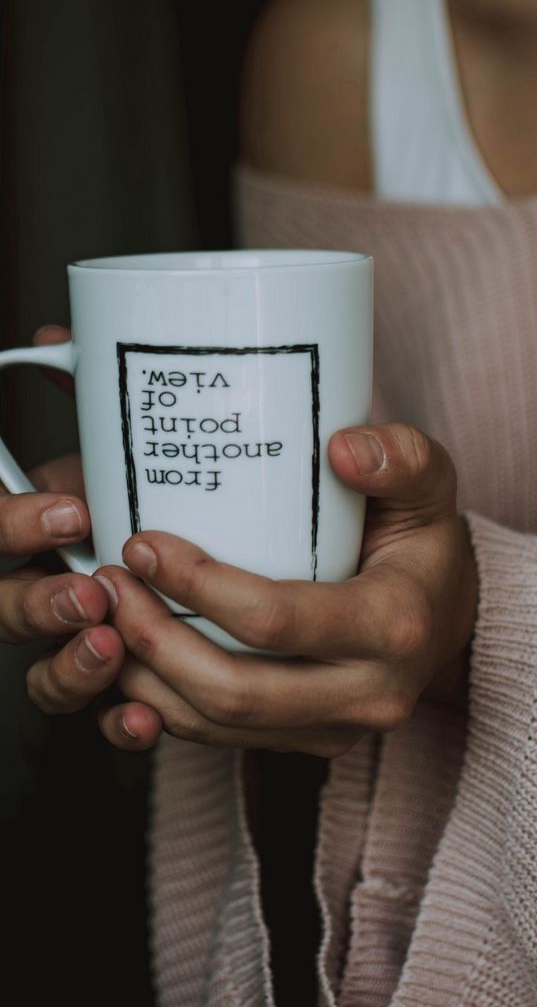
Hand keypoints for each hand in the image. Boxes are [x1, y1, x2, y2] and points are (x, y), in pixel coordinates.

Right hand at [1, 325, 125, 719]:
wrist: (174, 544)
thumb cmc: (122, 484)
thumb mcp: (103, 438)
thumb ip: (78, 389)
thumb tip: (61, 332)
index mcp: (20, 528)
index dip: (13, 526)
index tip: (71, 513)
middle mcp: (28, 587)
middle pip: (0, 610)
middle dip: (37, 606)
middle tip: (90, 593)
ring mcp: (63, 643)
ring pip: (40, 678)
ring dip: (70, 670)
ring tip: (112, 652)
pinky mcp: (107, 684)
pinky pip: (97, 718)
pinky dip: (116, 723)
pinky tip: (144, 718)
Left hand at [95, 423, 477, 755]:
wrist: (445, 611)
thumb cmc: (423, 539)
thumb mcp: (428, 483)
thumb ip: (398, 456)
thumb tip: (343, 449)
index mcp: (393, 626)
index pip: (277, 621)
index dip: (198, 585)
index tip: (143, 544)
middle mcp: (367, 694)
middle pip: (235, 691)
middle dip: (154, 641)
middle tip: (108, 584)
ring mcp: (335, 731)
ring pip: (218, 726)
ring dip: (146, 679)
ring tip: (103, 617)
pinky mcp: (307, 743)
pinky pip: (221, 740)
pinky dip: (164, 705)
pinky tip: (129, 659)